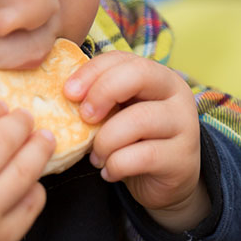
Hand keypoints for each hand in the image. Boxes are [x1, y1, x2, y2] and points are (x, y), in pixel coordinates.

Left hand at [63, 51, 209, 231]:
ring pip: (138, 120)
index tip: (68, 93)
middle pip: (138, 75)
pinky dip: (116, 166)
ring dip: (105, 141)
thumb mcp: (115, 115)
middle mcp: (176, 93)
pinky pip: (141, 156)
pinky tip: (110, 172)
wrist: (164, 182)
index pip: (122, 59)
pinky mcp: (181, 157)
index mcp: (156, 76)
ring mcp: (184, 124)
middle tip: (85, 118)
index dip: (91, 72)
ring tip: (96, 157)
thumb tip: (56, 95)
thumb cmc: (132, 142)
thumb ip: (97, 101)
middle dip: (102, 93)